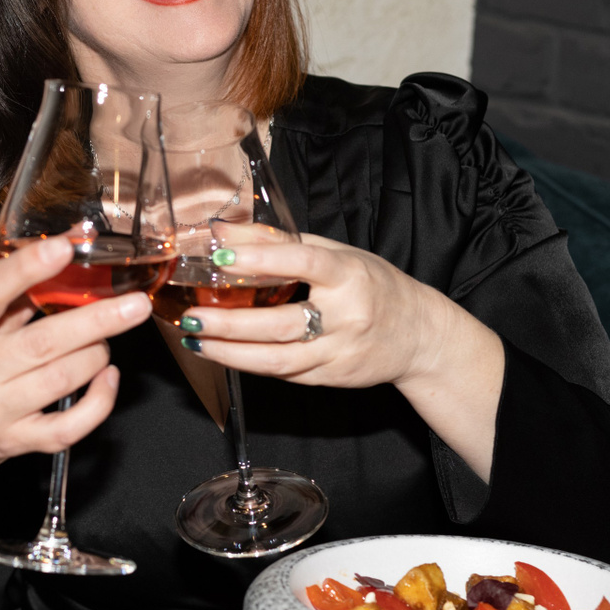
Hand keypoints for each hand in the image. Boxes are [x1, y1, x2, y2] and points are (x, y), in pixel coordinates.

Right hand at [0, 236, 151, 473]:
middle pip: (43, 342)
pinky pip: (69, 426)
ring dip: (96, 355)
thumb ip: (10, 301)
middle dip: (97, 320)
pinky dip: (99, 401)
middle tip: (135, 305)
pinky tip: (108, 378)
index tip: (66, 246)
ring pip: (62, 379)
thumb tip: (64, 261)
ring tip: (105, 341)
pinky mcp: (15, 442)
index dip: (28, 267)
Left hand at [175, 234, 502, 475]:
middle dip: (229, 324)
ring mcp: (339, 352)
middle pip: (280, 324)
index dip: (262, 259)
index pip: (303, 262)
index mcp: (350, 275)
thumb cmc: (372, 285)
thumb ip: (280, 242)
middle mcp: (347, 316)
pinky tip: (223, 354)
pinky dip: (249, 364)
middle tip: (190, 318)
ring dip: (230, 353)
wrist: (419, 335)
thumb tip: (224, 231)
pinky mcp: (332, 378)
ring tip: (195, 340)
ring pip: (277, 359)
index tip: (221, 259)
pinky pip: (284, 373)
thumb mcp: (336, 254)